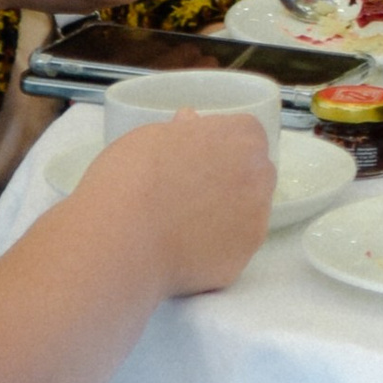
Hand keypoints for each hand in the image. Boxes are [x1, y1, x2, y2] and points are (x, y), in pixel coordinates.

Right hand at [81, 109, 272, 292]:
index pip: (245, 136)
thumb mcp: (152, 137)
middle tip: (188, 195)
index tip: (194, 161)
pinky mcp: (242, 260)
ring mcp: (256, 220)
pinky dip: (213, 251)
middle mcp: (260, 176)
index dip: (218, 149)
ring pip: (247, 215)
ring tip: (182, 226)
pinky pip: (231, 250)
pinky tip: (183, 251)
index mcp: (244, 136)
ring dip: (226, 217)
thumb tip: (192, 123)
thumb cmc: (132, 177)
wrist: (122, 237)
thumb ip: (185, 131)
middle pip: (254, 175)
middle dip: (230, 182)